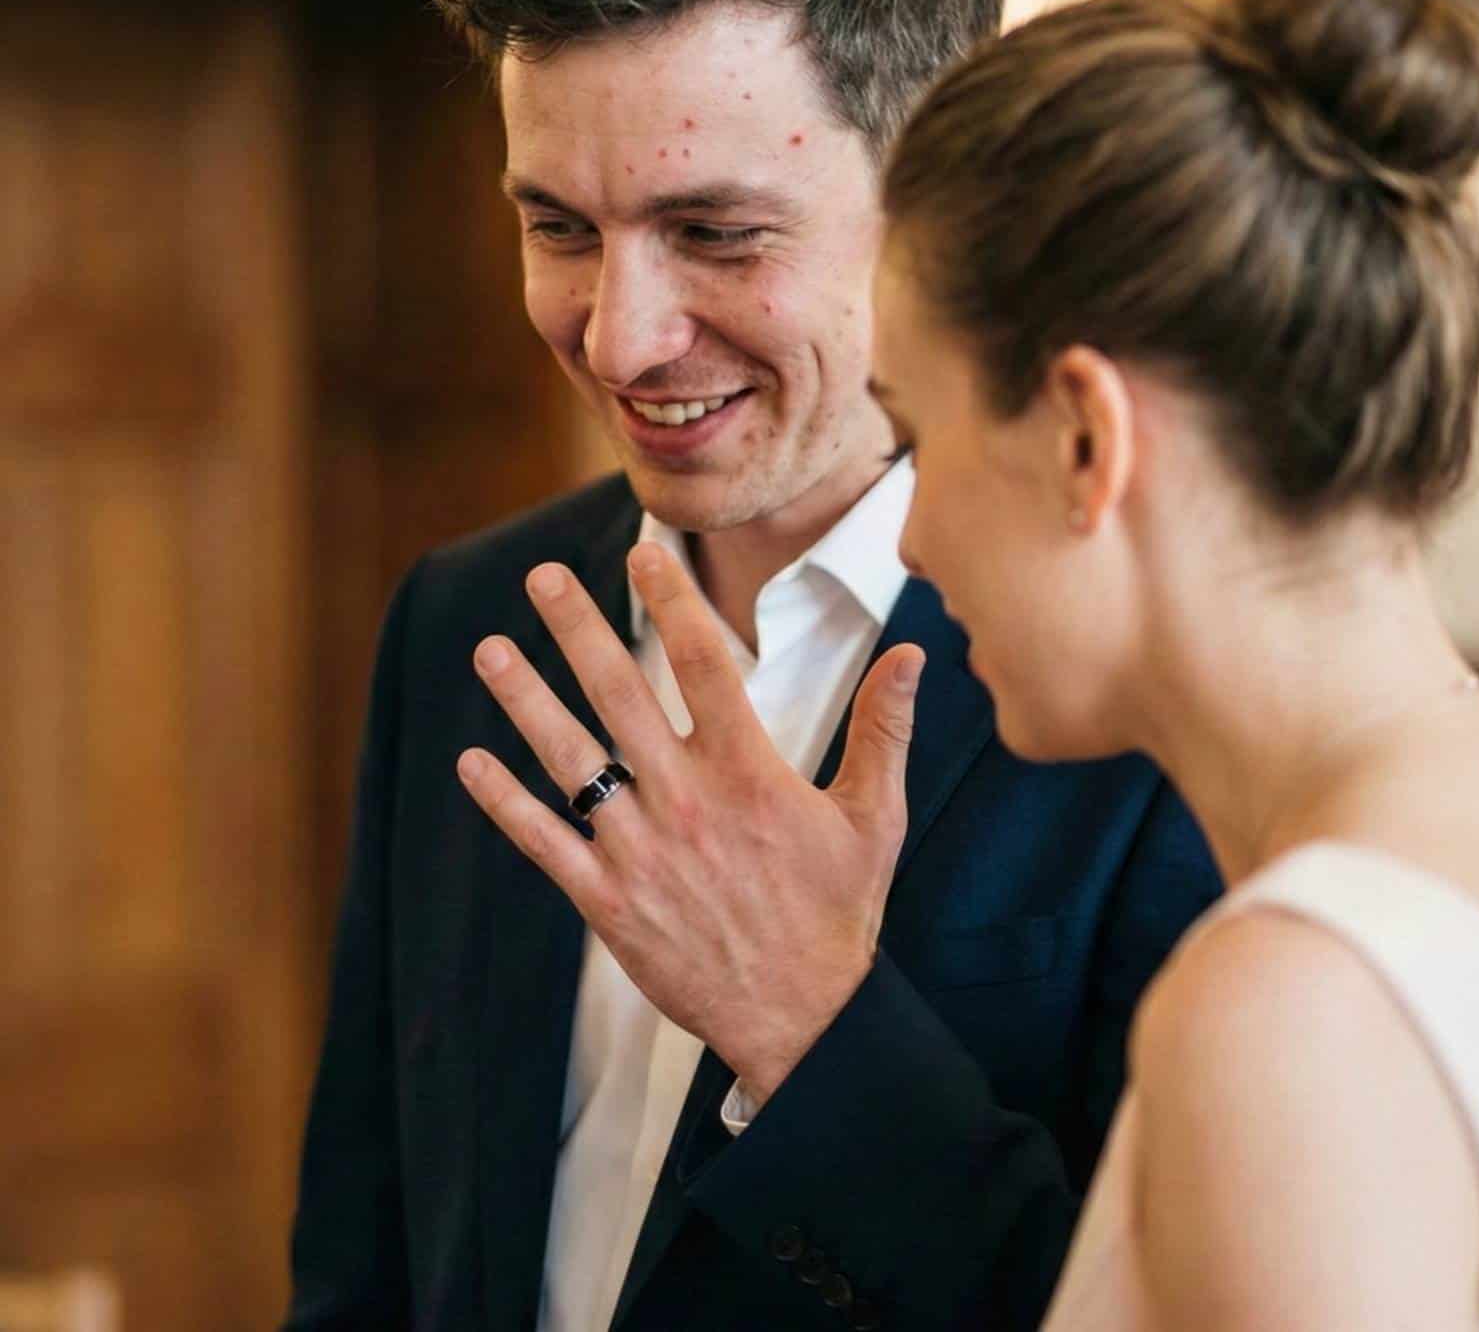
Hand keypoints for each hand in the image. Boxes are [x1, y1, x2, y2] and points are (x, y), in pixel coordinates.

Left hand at [457, 541, 923, 1104]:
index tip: (645, 554)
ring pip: (570, 759)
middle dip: (578, 629)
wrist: (801, 1018)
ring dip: (525, 701)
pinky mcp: (608, 902)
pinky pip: (545, 843)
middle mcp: (687, 800)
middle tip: (544, 577)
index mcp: (748, 772)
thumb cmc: (838, 912)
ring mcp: (641, 850)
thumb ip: (884, 730)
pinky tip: (470, 762)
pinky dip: (504, 802)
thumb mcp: (873, 818)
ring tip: (489, 650)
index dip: (673, 602)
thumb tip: (913, 655)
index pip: (705, 663)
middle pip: (620, 694)